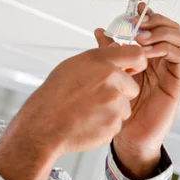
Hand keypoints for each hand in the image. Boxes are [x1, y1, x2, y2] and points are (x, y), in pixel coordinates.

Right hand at [0, 46, 146, 179]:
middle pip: (132, 86)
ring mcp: (114, 101)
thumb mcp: (71, 67)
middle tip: (96, 100)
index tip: (132, 70)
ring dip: (111, 112)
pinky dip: (104, 126)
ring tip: (87, 113)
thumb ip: (98, 60)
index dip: (136, 64)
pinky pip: (117, 124)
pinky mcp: (114, 122)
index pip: (136, 54)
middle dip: (120, 94)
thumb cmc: (52, 98)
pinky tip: (86, 123)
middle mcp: (110, 78)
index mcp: (99, 61)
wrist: (42, 126)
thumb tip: (115, 52)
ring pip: (125, 107)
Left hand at [95, 3, 179, 178]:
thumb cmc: (121, 108)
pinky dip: (165, 49)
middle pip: (174, 28)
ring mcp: (172, 72)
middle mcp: (164, 62)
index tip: (136, 9)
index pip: (158, 27)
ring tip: (142, 38)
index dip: (150, 15)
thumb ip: (109, 52)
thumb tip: (100, 30)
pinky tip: (148, 53)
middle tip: (138, 24)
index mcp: (150, 57)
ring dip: (162, 33)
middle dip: (157, 21)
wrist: (127, 137)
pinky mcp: (177, 84)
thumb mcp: (112, 73)